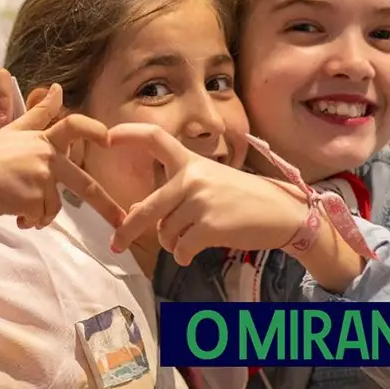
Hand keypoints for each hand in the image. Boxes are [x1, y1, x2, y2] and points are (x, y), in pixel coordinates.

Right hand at [0, 83, 124, 227]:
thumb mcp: (11, 131)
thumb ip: (38, 115)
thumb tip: (56, 87)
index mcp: (41, 139)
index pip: (74, 126)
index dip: (94, 130)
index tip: (111, 140)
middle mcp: (45, 155)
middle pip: (84, 184)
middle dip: (106, 206)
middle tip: (121, 220)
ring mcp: (41, 177)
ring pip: (53, 207)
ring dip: (38, 213)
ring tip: (15, 203)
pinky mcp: (33, 198)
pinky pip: (40, 218)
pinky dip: (28, 221)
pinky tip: (12, 212)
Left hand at [106, 123, 315, 264]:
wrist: (284, 213)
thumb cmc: (243, 199)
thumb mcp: (208, 186)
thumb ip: (172, 195)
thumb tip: (134, 212)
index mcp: (191, 161)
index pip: (154, 137)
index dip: (128, 133)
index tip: (105, 136)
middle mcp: (192, 177)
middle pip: (146, 208)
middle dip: (127, 230)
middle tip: (115, 245)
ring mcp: (200, 201)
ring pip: (165, 233)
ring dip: (173, 242)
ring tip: (193, 236)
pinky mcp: (209, 225)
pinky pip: (180, 249)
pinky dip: (184, 255)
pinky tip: (195, 251)